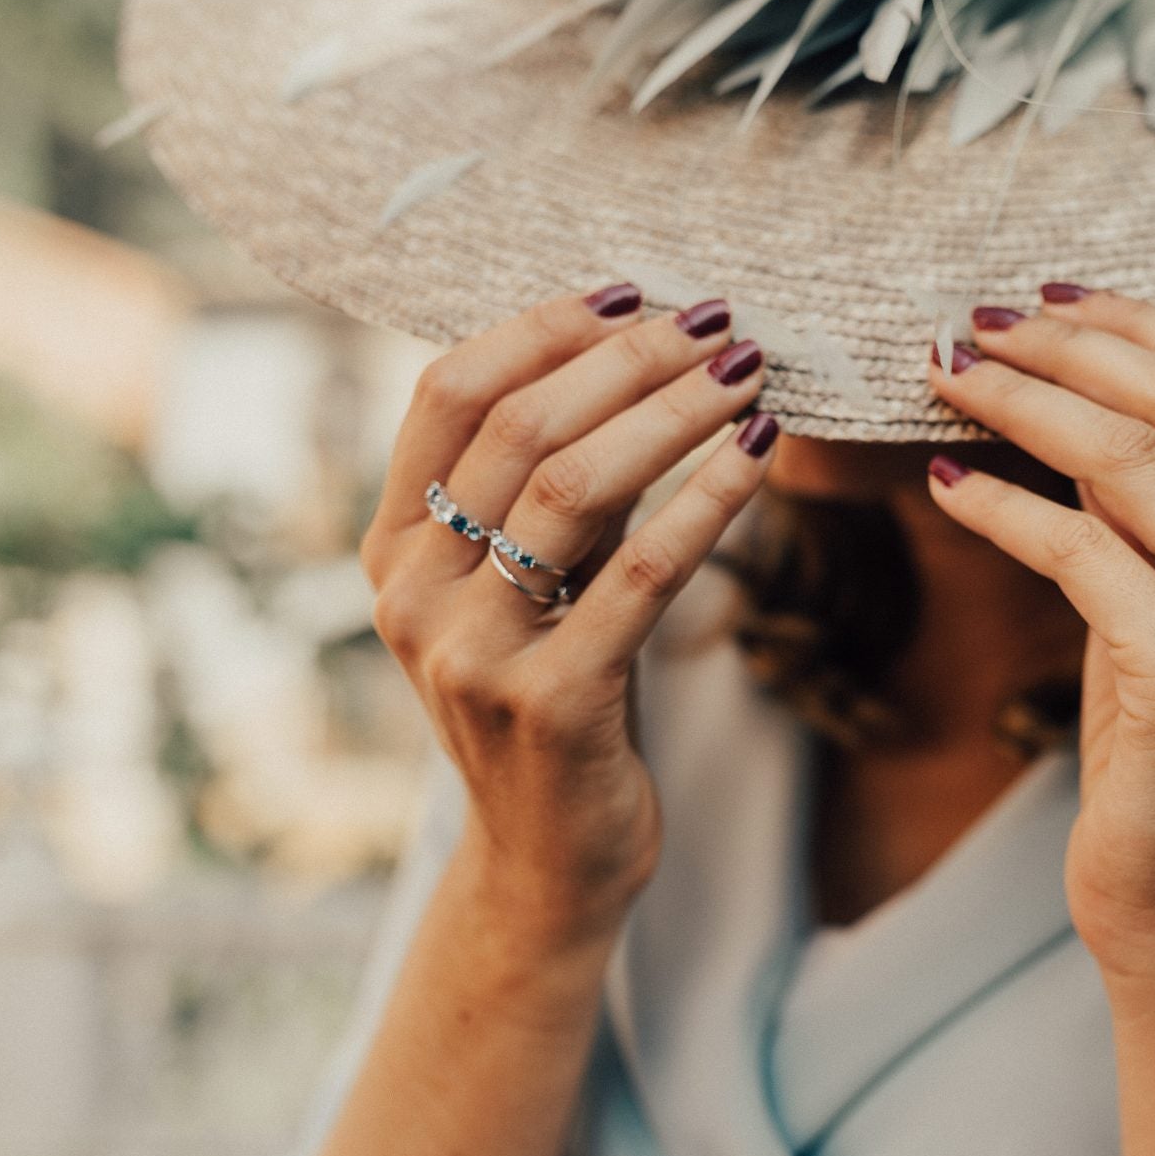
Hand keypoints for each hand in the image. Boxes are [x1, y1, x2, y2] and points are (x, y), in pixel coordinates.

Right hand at [360, 287, 777, 947]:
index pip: (447, 391)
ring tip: (751, 375)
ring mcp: (470, 653)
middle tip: (722, 324)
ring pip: (572, 487)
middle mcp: (412, 594)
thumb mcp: (529, 588)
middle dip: (630, 359)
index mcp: (393, 548)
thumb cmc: (556, 702)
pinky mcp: (549, 704)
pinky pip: (640, 574)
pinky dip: (708, 501)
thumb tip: (643, 358)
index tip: (635, 292)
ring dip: (674, 414)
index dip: (542, 327)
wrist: (548, 863)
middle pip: (516, 426)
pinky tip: (761, 459)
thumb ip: (552, 492)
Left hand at [925, 288, 1154, 982]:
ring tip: (941, 378)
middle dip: (1062, 347)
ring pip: (1126, 460)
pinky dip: (1002, 507)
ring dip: (1018, 404)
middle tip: (966, 326)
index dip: (1130, 321)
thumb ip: (1151, 505)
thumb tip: (1064, 392)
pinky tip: (944, 485)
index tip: (1037, 297)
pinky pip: (1079, 550)